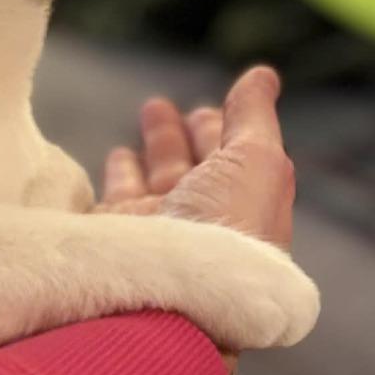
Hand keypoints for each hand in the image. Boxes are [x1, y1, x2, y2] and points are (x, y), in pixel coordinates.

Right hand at [96, 66, 296, 371]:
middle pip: (191, 167)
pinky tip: (112, 156)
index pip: (233, 158)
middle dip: (183, 134)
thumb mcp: (255, 163)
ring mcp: (155, 231)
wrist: (165, 298)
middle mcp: (200, 221)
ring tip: (146, 115)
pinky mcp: (114, 237)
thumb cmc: (221, 234)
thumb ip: (254, 117)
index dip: (224, 128)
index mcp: (243, 207)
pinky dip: (115, 173)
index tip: (210, 106)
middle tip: (162, 105)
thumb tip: (262, 76)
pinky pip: (113, 195)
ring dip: (151, 148)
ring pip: (153, 179)